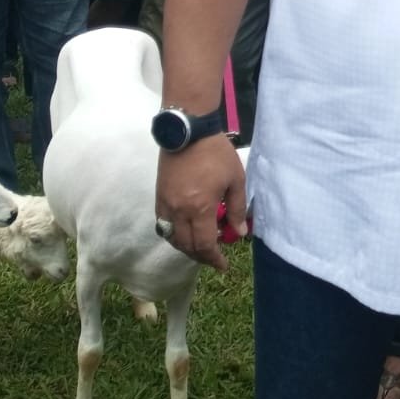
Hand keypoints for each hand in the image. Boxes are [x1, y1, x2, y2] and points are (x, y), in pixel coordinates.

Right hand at [156, 135, 245, 270]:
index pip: (205, 245)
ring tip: (202, 247)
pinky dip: (175, 235)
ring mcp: (166, 205)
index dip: (214, 259)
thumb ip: (237, 208)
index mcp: (200, 208)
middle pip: (187, 246)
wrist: (188, 132)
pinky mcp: (159, 198)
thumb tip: (240, 232)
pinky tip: (187, 232)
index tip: (223, 265)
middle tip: (215, 257)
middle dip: (202, 256)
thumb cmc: (216, 154)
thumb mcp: (236, 179)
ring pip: (173, 239)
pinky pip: (163, 226)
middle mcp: (180, 211)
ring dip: (187, 248)